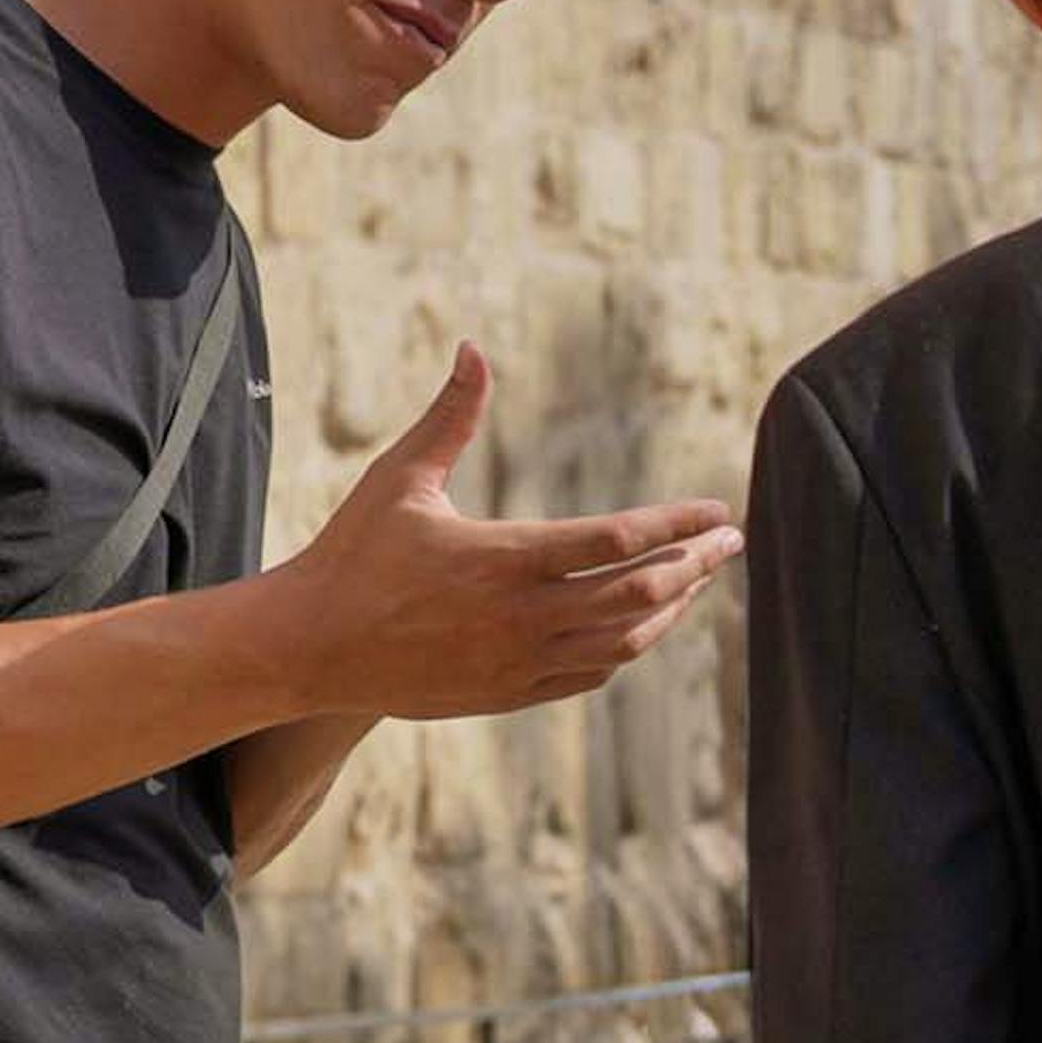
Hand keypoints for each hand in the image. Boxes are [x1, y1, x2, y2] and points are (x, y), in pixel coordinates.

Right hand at [271, 344, 741, 716]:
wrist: (310, 649)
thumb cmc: (354, 552)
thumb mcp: (401, 475)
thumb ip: (450, 414)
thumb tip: (474, 347)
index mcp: (507, 559)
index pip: (619, 542)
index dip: (677, 526)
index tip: (718, 512)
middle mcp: (522, 618)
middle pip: (638, 595)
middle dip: (694, 566)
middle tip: (731, 542)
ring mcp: (517, 664)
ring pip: (620, 644)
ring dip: (668, 611)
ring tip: (696, 582)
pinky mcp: (504, 695)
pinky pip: (586, 675)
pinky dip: (624, 649)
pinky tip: (639, 628)